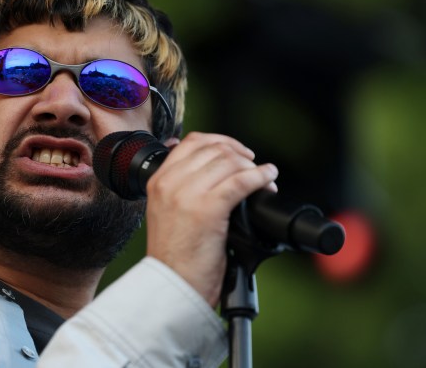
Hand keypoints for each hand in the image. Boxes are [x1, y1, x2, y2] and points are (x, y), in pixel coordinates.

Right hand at [145, 132, 277, 306]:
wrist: (172, 284)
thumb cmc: (174, 255)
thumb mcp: (166, 212)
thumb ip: (181, 187)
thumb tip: (211, 168)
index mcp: (158, 181)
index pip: (191, 142)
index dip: (220, 141)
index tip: (236, 152)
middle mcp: (170, 183)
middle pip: (214, 149)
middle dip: (240, 155)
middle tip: (254, 168)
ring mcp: (188, 194)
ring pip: (229, 162)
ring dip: (253, 167)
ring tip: (265, 178)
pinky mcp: (208, 209)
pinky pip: (241, 181)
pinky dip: (260, 177)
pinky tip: (268, 179)